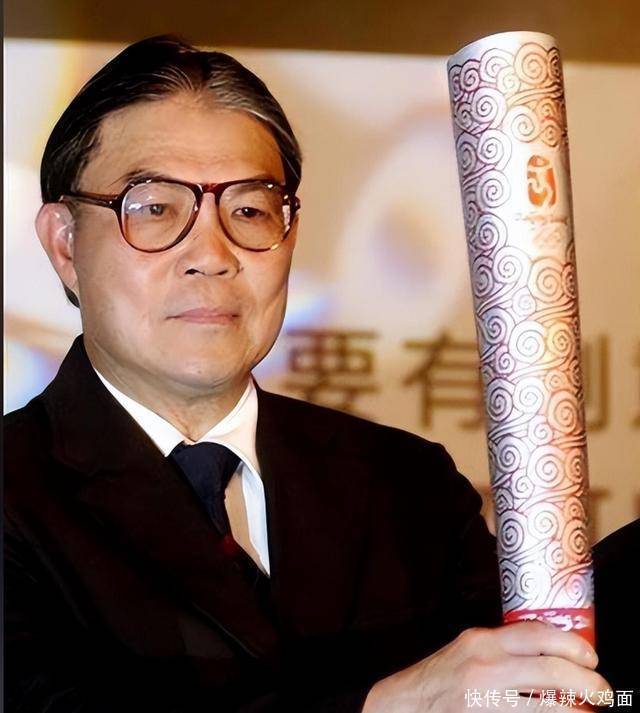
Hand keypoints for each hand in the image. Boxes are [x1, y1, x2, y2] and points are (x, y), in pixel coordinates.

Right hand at [361, 621, 611, 711]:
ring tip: (587, 711)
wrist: (404, 705)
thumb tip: (548, 653)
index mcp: (482, 642)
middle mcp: (485, 668)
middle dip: (586, 682)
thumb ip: (500, 649)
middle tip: (603, 691)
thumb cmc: (439, 679)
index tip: (591, 657)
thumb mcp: (468, 650)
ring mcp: (485, 701)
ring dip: (575, 711)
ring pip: (547, 706)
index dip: (571, 645)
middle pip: (550, 671)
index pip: (536, 633)